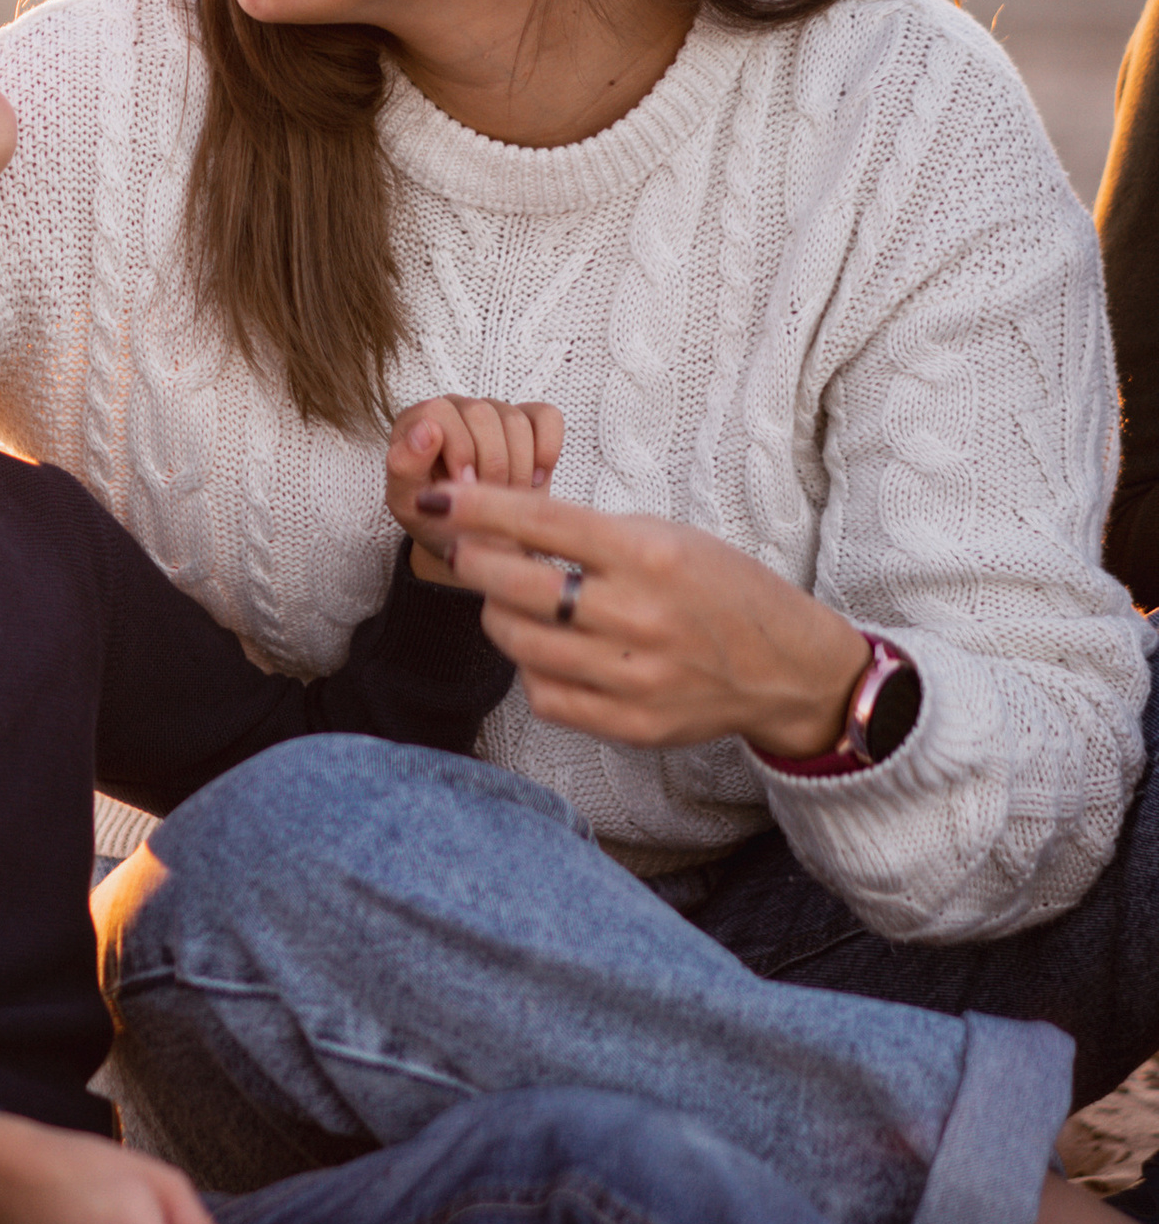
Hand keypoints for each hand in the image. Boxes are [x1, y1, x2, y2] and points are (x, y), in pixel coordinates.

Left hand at [387, 398, 562, 585]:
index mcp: (417, 422)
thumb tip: (425, 428)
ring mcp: (494, 412)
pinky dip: (546, 451)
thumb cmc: (436, 521)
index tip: (464, 488)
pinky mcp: (530, 421)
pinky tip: (534, 480)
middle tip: (488, 500)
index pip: (439, 411)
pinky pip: (548, 418)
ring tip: (506, 498)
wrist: (475, 544)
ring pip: (515, 420)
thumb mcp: (409, 505)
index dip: (458, 450)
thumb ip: (404, 466)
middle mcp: (455, 409)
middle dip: (490, 463)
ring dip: (517, 467)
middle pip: (482, 413)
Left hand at [411, 479, 868, 758]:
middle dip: (474, 562)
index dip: (478, 509)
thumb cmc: (722, 590)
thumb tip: (500, 523)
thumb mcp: (668, 538)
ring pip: (520, 643)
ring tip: (507, 600)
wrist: (787, 668)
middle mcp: (640, 617)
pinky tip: (544, 648)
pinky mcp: (631, 725)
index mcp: (651, 555)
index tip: (437, 498)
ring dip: (496, 615)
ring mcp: (634, 677)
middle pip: (516, 588)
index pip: (542, 524)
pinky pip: (544, 695)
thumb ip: (590, 535)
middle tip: (466, 550)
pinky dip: (530, 667)